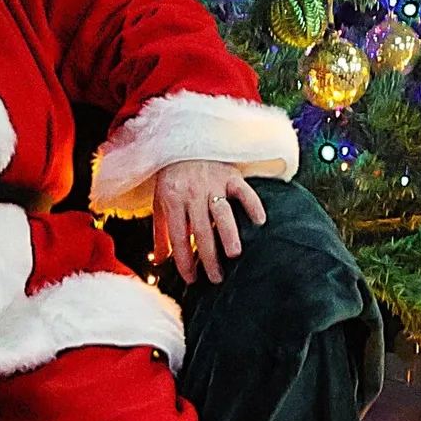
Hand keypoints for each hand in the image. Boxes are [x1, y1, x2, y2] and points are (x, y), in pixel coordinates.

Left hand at [153, 162, 266, 284]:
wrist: (182, 141)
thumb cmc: (172, 178)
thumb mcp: (160, 203)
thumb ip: (161, 232)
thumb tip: (160, 261)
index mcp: (172, 200)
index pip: (178, 236)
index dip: (184, 260)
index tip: (191, 280)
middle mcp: (192, 192)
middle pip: (201, 229)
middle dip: (208, 256)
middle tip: (216, 278)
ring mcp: (212, 183)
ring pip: (222, 212)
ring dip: (228, 233)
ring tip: (235, 254)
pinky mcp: (230, 175)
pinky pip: (243, 191)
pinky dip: (252, 204)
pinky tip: (260, 221)